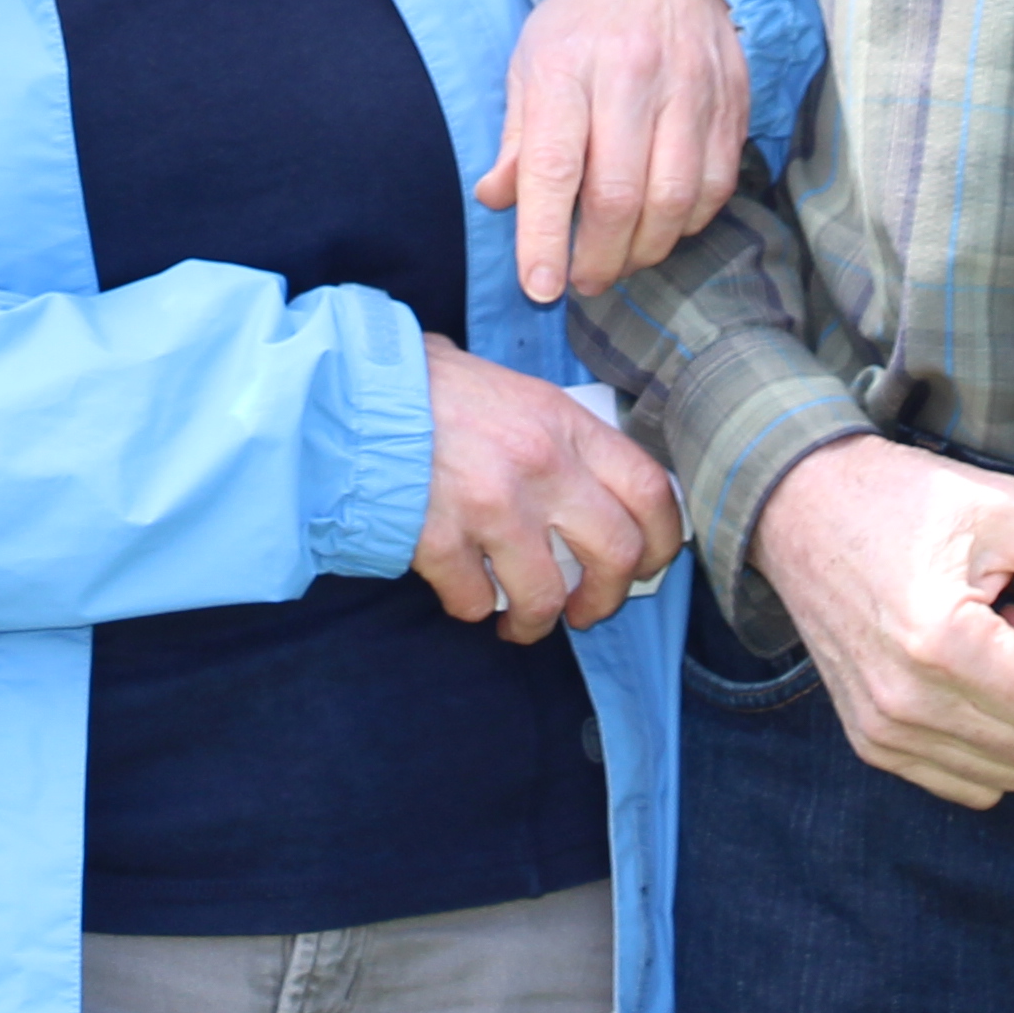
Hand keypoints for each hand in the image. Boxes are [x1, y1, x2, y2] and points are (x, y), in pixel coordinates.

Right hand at [412, 340, 683, 642]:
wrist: (349, 392)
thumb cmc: (429, 389)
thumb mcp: (513, 392)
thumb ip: (557, 437)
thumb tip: (595, 488)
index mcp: (563, 423)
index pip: (649, 489)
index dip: (664, 541)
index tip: (648, 566)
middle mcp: (539, 464)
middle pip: (617, 553)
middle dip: (607, 598)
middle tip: (586, 610)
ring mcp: (490, 505)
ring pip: (546, 596)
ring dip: (535, 622)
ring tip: (518, 623)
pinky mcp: (440, 539)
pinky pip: (472, 601)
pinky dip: (468, 606)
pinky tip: (459, 588)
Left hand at [478, 0, 749, 303]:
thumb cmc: (585, 20)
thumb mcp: (530, 63)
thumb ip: (516, 138)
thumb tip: (498, 200)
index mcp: (566, 67)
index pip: (553, 166)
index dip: (544, 237)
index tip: (539, 287)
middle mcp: (630, 76)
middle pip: (617, 196)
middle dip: (597, 258)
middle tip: (581, 281)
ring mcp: (688, 90)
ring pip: (672, 201)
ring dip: (643, 251)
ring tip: (619, 261)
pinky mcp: (730, 103)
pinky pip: (714, 187)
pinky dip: (687, 223)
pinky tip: (662, 225)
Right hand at [748, 436, 1013, 807]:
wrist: (799, 507)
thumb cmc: (900, 500)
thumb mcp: (1004, 509)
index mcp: (940, 645)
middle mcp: (906, 704)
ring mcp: (884, 731)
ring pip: (1011, 776)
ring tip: (985, 646)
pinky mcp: (872, 743)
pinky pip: (966, 783)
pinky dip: (985, 742)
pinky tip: (962, 676)